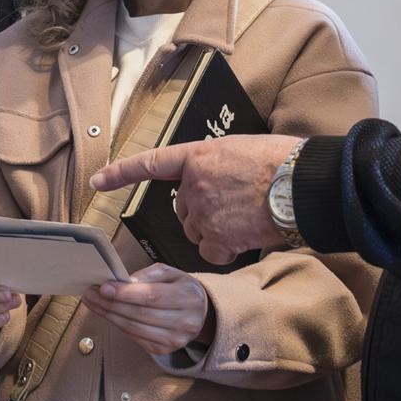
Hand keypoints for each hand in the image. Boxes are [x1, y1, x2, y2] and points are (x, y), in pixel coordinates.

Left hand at [83, 263, 209, 355]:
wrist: (200, 314)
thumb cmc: (182, 290)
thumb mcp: (172, 273)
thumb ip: (150, 275)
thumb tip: (126, 281)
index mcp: (188, 298)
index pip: (151, 297)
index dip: (125, 293)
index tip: (104, 287)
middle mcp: (184, 322)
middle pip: (139, 314)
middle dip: (111, 304)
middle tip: (92, 293)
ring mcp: (174, 340)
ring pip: (133, 328)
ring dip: (109, 315)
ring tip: (94, 302)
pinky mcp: (163, 350)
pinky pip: (134, 337)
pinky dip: (118, 324)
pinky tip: (108, 314)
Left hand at [91, 134, 300, 264]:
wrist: (303, 184)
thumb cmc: (283, 162)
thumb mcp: (240, 149)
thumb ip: (216, 165)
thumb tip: (214, 181)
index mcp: (199, 155)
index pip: (151, 163)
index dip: (122, 173)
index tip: (97, 181)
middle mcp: (194, 185)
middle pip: (184, 209)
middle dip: (202, 211)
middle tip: (235, 204)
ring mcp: (204, 212)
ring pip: (197, 231)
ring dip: (215, 230)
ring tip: (246, 217)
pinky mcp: (218, 237)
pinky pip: (211, 251)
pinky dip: (226, 248)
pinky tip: (246, 234)